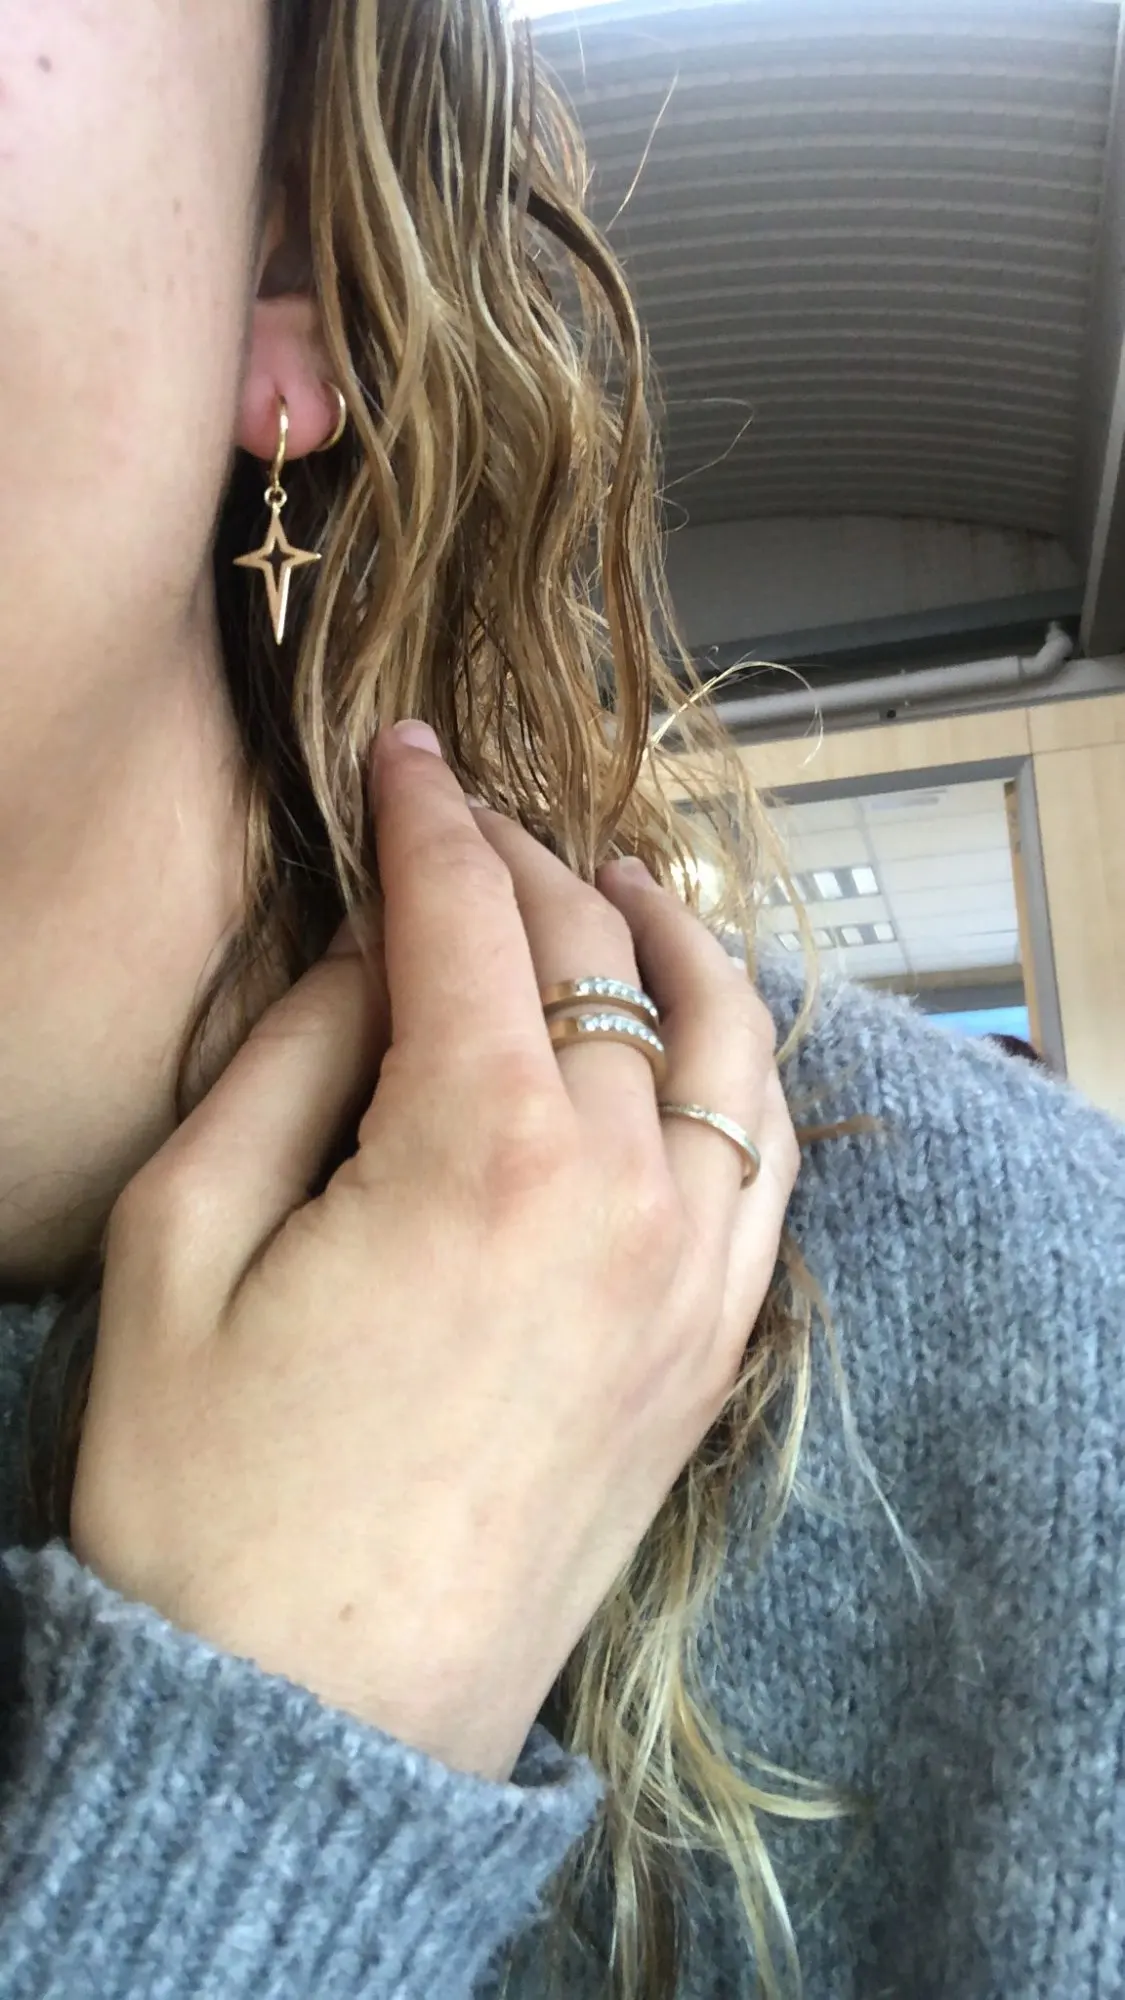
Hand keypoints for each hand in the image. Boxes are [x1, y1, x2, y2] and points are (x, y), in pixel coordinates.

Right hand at [70, 722, 798, 1781]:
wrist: (302, 1722)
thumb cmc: (208, 1501)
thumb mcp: (185, 1241)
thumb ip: (293, 1056)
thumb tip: (377, 951)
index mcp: (481, 1151)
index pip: (468, 916)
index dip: (426, 814)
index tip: (402, 755)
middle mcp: (622, 1197)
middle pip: (597, 955)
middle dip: (527, 859)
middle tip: (467, 818)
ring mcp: (688, 1279)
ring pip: (723, 1042)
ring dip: (672, 938)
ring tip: (623, 883)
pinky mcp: (707, 1355)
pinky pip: (767, 1166)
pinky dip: (743, 1070)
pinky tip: (701, 1040)